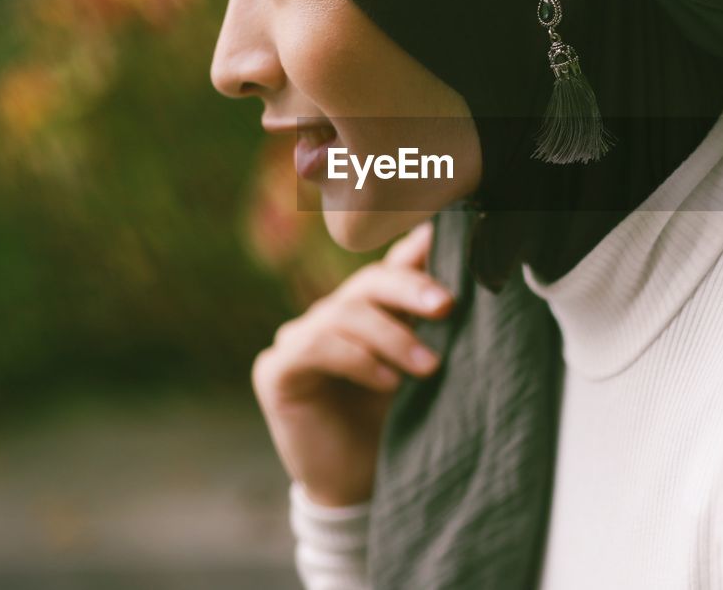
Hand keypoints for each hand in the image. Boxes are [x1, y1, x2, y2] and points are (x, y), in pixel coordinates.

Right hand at [252, 220, 452, 506]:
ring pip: (346, 313)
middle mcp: (329, 315)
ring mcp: (297, 337)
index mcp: (364, 309)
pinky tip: (387, 383)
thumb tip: (441, 245)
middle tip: (447, 305)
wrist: (358, 485)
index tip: (443, 237)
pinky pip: (316, 346)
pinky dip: (357, 360)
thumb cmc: (393, 422)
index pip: (388, 267)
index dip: (414, 250)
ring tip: (429, 366)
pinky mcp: (276, 368)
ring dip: (392, 337)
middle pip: (369, 282)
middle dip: (410, 288)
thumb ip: (424, 312)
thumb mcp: (418, 364)